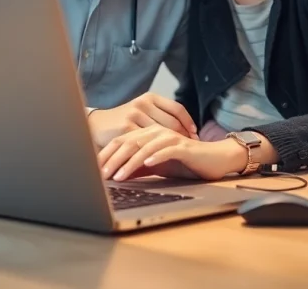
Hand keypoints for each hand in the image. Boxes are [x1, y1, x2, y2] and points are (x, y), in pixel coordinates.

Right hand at [87, 93, 197, 147]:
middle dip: (183, 136)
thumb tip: (184, 128)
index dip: (188, 121)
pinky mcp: (126, 128)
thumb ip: (158, 116)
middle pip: (172, 122)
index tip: (195, 134)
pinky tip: (161, 158)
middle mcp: (143, 103)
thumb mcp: (141, 112)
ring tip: (180, 155)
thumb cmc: (122, 120)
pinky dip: (155, 151)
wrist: (97, 125)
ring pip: (161, 133)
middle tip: (190, 147)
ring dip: (171, 146)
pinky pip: (146, 142)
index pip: (176, 108)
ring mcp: (134, 115)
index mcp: (150, 97)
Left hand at [97, 125, 246, 181]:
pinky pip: (166, 149)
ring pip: (144, 147)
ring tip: (119, 176)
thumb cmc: (184, 163)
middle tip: (101, 175)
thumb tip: (118, 175)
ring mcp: (170, 137)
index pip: (122, 143)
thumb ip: (139, 168)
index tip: (94, 171)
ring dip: (130, 162)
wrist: (213, 160)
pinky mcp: (183, 146)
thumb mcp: (157, 167)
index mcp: (147, 134)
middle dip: (113, 160)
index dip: (107, 156)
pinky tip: (147, 164)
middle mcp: (156, 132)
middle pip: (129, 144)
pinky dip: (156, 156)